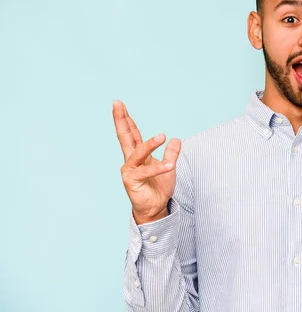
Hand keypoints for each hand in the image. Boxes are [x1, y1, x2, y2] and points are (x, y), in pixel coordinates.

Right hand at [112, 100, 180, 224]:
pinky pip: (146, 172)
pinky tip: (169, 165)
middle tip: (116, 103)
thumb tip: (176, 139)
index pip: (132, 133)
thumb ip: (171, 153)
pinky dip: (159, 168)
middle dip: (121, 119)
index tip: (119, 104)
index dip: (126, 119)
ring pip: (138, 152)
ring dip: (150, 144)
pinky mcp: (131, 181)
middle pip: (124, 136)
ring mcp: (129, 170)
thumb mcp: (169, 166)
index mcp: (138, 154)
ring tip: (162, 136)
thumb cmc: (159, 187)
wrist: (155, 207)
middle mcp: (131, 160)